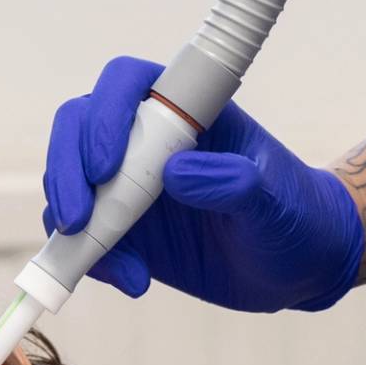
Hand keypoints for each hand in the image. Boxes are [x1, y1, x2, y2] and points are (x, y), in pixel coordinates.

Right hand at [41, 55, 359, 311]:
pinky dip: (92, 260)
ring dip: (69, 218)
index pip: (127, 84)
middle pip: (78, 127)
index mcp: (188, 111)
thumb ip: (235, 184)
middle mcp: (148, 139)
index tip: (107, 165)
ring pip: (69, 181)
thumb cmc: (294, 216)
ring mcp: (130, 184)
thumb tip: (177, 174)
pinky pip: (83, 237)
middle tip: (79, 218)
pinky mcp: (123, 230)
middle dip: (67, 168)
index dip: (105, 114)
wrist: (299, 266)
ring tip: (113, 262)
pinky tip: (134, 280)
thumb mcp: (275, 202)